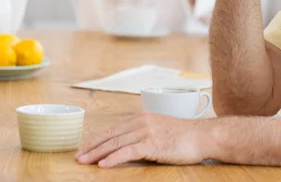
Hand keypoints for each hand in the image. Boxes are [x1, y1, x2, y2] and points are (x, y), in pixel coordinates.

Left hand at [75, 112, 208, 167]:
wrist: (202, 136)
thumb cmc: (183, 136)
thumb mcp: (159, 129)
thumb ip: (143, 133)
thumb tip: (127, 144)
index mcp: (140, 117)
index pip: (113, 129)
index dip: (96, 140)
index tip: (84, 148)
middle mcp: (141, 122)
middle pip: (110, 136)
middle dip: (92, 147)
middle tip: (78, 156)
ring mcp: (146, 132)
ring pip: (115, 143)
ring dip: (97, 153)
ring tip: (84, 161)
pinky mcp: (152, 144)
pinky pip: (128, 151)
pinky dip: (113, 158)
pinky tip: (104, 165)